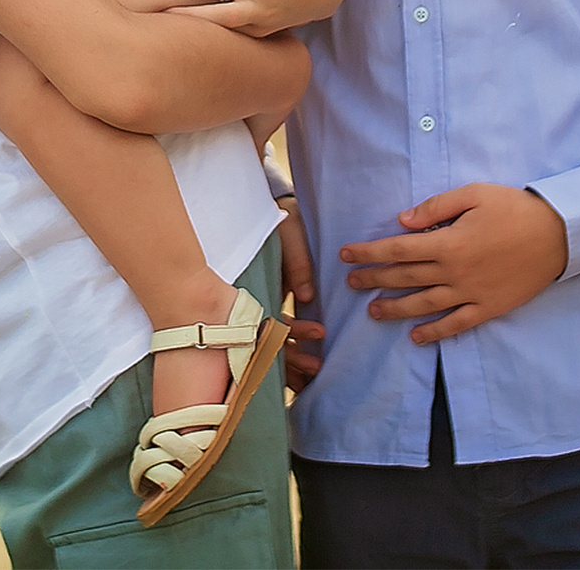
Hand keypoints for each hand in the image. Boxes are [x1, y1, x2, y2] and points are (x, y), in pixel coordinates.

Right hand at [277, 199, 326, 386]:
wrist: (284, 208)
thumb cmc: (284, 222)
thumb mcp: (290, 239)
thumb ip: (296, 265)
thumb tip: (306, 298)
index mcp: (260, 285)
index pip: (271, 319)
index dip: (293, 333)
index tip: (319, 332)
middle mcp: (262, 300)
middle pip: (269, 340)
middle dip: (291, 359)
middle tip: (316, 367)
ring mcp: (269, 303)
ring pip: (274, 343)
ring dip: (292, 361)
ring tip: (316, 371)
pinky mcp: (280, 300)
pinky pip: (285, 332)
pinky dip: (294, 349)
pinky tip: (308, 368)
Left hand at [339, 183, 566, 343]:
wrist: (559, 234)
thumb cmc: (514, 208)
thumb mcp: (473, 194)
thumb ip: (435, 207)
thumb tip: (402, 221)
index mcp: (447, 242)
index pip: (396, 250)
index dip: (368, 253)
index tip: (345, 255)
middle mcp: (454, 272)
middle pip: (405, 278)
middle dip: (374, 280)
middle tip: (350, 283)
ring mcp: (472, 293)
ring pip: (424, 305)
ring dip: (395, 309)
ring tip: (373, 312)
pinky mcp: (489, 308)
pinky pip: (457, 324)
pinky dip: (435, 332)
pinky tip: (417, 337)